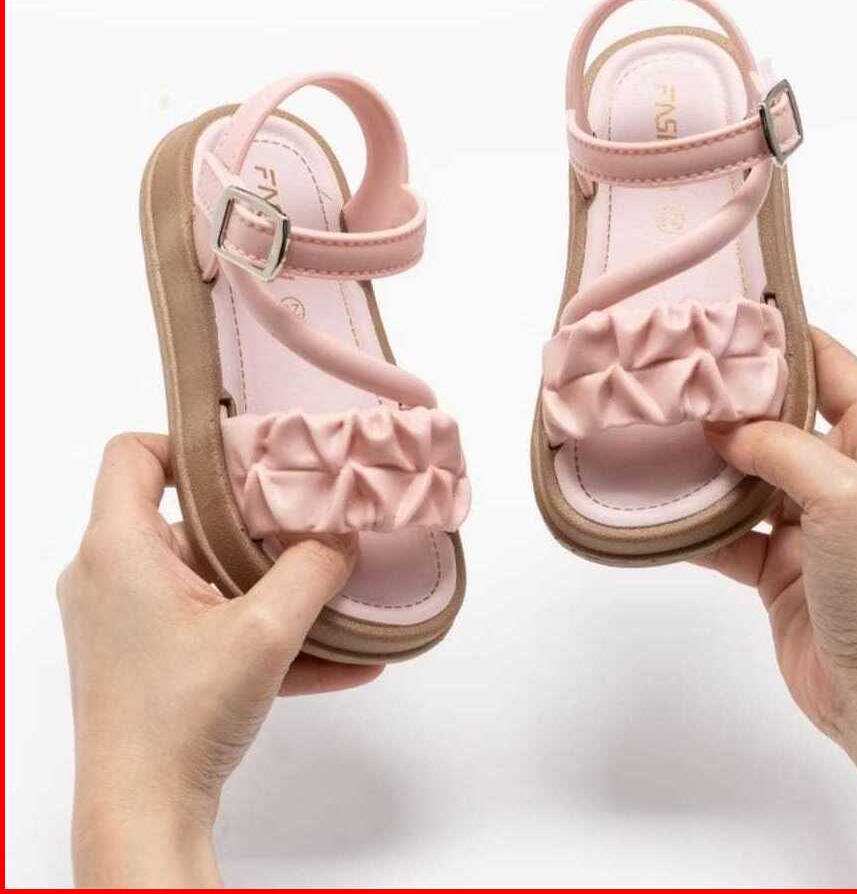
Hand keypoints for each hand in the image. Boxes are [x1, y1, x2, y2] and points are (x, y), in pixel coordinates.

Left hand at [58, 433, 381, 886]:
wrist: (144, 816)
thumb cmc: (181, 716)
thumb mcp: (266, 631)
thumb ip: (313, 569)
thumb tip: (344, 535)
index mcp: (119, 549)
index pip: (133, 454)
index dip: (189, 442)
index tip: (251, 458)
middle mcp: (110, 576)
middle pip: (181, 513)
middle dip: (253, 518)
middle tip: (309, 516)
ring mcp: (126, 620)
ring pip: (203, 573)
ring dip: (268, 581)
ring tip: (333, 588)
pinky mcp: (146, 658)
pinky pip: (211, 624)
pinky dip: (263, 631)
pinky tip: (341, 658)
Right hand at [701, 327, 856, 742]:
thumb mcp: (841, 495)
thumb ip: (778, 446)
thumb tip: (721, 424)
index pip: (830, 364)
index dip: (780, 339)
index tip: (723, 321)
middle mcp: (846, 472)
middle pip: (780, 414)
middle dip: (730, 399)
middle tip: (673, 375)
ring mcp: (811, 519)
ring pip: (748, 471)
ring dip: (707, 461)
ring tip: (656, 433)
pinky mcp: (779, 561)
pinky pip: (729, 528)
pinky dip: (697, 522)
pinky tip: (660, 508)